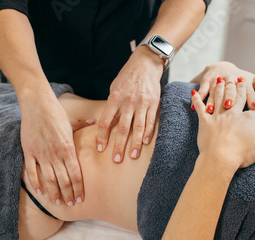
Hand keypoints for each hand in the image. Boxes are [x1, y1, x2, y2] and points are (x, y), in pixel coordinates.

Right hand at [20, 95, 92, 205]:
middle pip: (63, 180)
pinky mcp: (29, 151)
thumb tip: (94, 123)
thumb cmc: (55, 112)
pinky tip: (40, 191)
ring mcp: (41, 154)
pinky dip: (35, 183)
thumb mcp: (71, 122)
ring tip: (57, 202)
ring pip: (48, 179)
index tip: (80, 198)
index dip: (78, 189)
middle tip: (70, 204)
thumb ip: (82, 127)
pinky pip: (31, 171)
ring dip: (54, 192)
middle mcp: (55, 154)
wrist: (37, 104)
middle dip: (68, 195)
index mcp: (68, 148)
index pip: (76, 175)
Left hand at [97, 46, 162, 162]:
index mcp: (115, 98)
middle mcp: (128, 102)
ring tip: (132, 156)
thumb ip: (111, 106)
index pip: (106, 121)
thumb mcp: (114, 89)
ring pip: (138, 127)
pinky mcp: (154, 103)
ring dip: (135, 144)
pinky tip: (145, 143)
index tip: (101, 148)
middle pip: (122, 128)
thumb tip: (104, 123)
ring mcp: (142, 103)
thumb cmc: (126, 77)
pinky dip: (148, 133)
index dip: (103, 136)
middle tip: (116, 160)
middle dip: (119, 146)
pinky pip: (151, 121)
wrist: (145, 64)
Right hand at [191, 61, 254, 111]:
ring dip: (213, 101)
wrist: (219, 66)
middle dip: (230, 97)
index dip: (252, 97)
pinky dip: (199, 98)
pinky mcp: (205, 81)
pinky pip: (202, 91)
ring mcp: (217, 80)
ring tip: (211, 110)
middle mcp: (231, 80)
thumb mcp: (254, 81)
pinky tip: (195, 108)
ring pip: (215, 92)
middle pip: (231, 90)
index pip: (248, 91)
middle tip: (229, 106)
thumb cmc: (240, 78)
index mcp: (244, 81)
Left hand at [191, 77, 254, 170]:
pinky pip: (199, 107)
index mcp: (248, 119)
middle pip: (238, 97)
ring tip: (221, 79)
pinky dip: (196, 99)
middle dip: (240, 88)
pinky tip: (194, 92)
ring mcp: (218, 116)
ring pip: (219, 96)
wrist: (220, 159)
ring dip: (220, 86)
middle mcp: (233, 113)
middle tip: (240, 80)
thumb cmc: (241, 154)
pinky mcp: (204, 121)